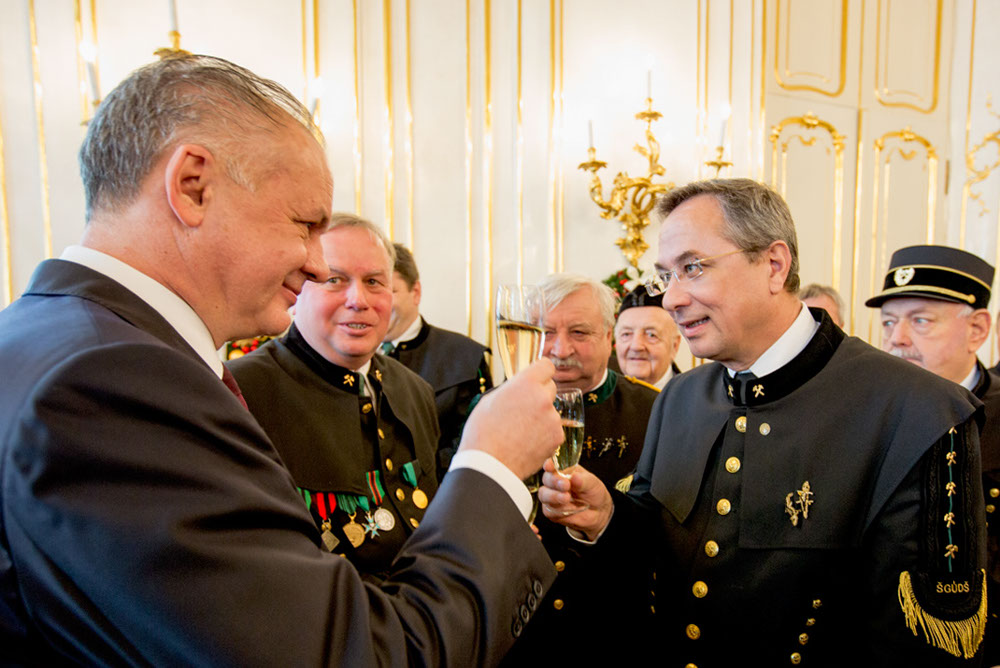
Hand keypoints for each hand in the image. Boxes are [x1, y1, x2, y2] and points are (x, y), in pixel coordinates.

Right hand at [458, 358, 561, 480]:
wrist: (489, 466)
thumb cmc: (483, 434)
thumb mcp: (490, 400)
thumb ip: (511, 389)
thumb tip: (520, 388)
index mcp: (525, 383)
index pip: (546, 366)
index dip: (540, 373)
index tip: (537, 379)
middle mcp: (543, 397)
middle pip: (550, 388)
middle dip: (540, 396)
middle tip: (524, 410)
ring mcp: (552, 418)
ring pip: (551, 412)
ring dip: (542, 418)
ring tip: (521, 432)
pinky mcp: (557, 437)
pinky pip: (553, 431)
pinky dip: (545, 436)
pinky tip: (527, 443)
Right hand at [538, 459, 612, 539]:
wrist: (598, 512)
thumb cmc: (593, 493)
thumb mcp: (593, 484)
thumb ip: (583, 481)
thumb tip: (575, 477)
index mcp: (564, 470)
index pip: (553, 464)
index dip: (549, 464)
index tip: (549, 466)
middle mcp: (555, 482)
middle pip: (546, 478)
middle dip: (554, 481)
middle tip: (565, 485)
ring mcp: (551, 496)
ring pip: (543, 494)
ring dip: (553, 496)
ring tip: (566, 498)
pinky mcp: (551, 511)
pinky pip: (548, 510)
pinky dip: (558, 510)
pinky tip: (570, 509)